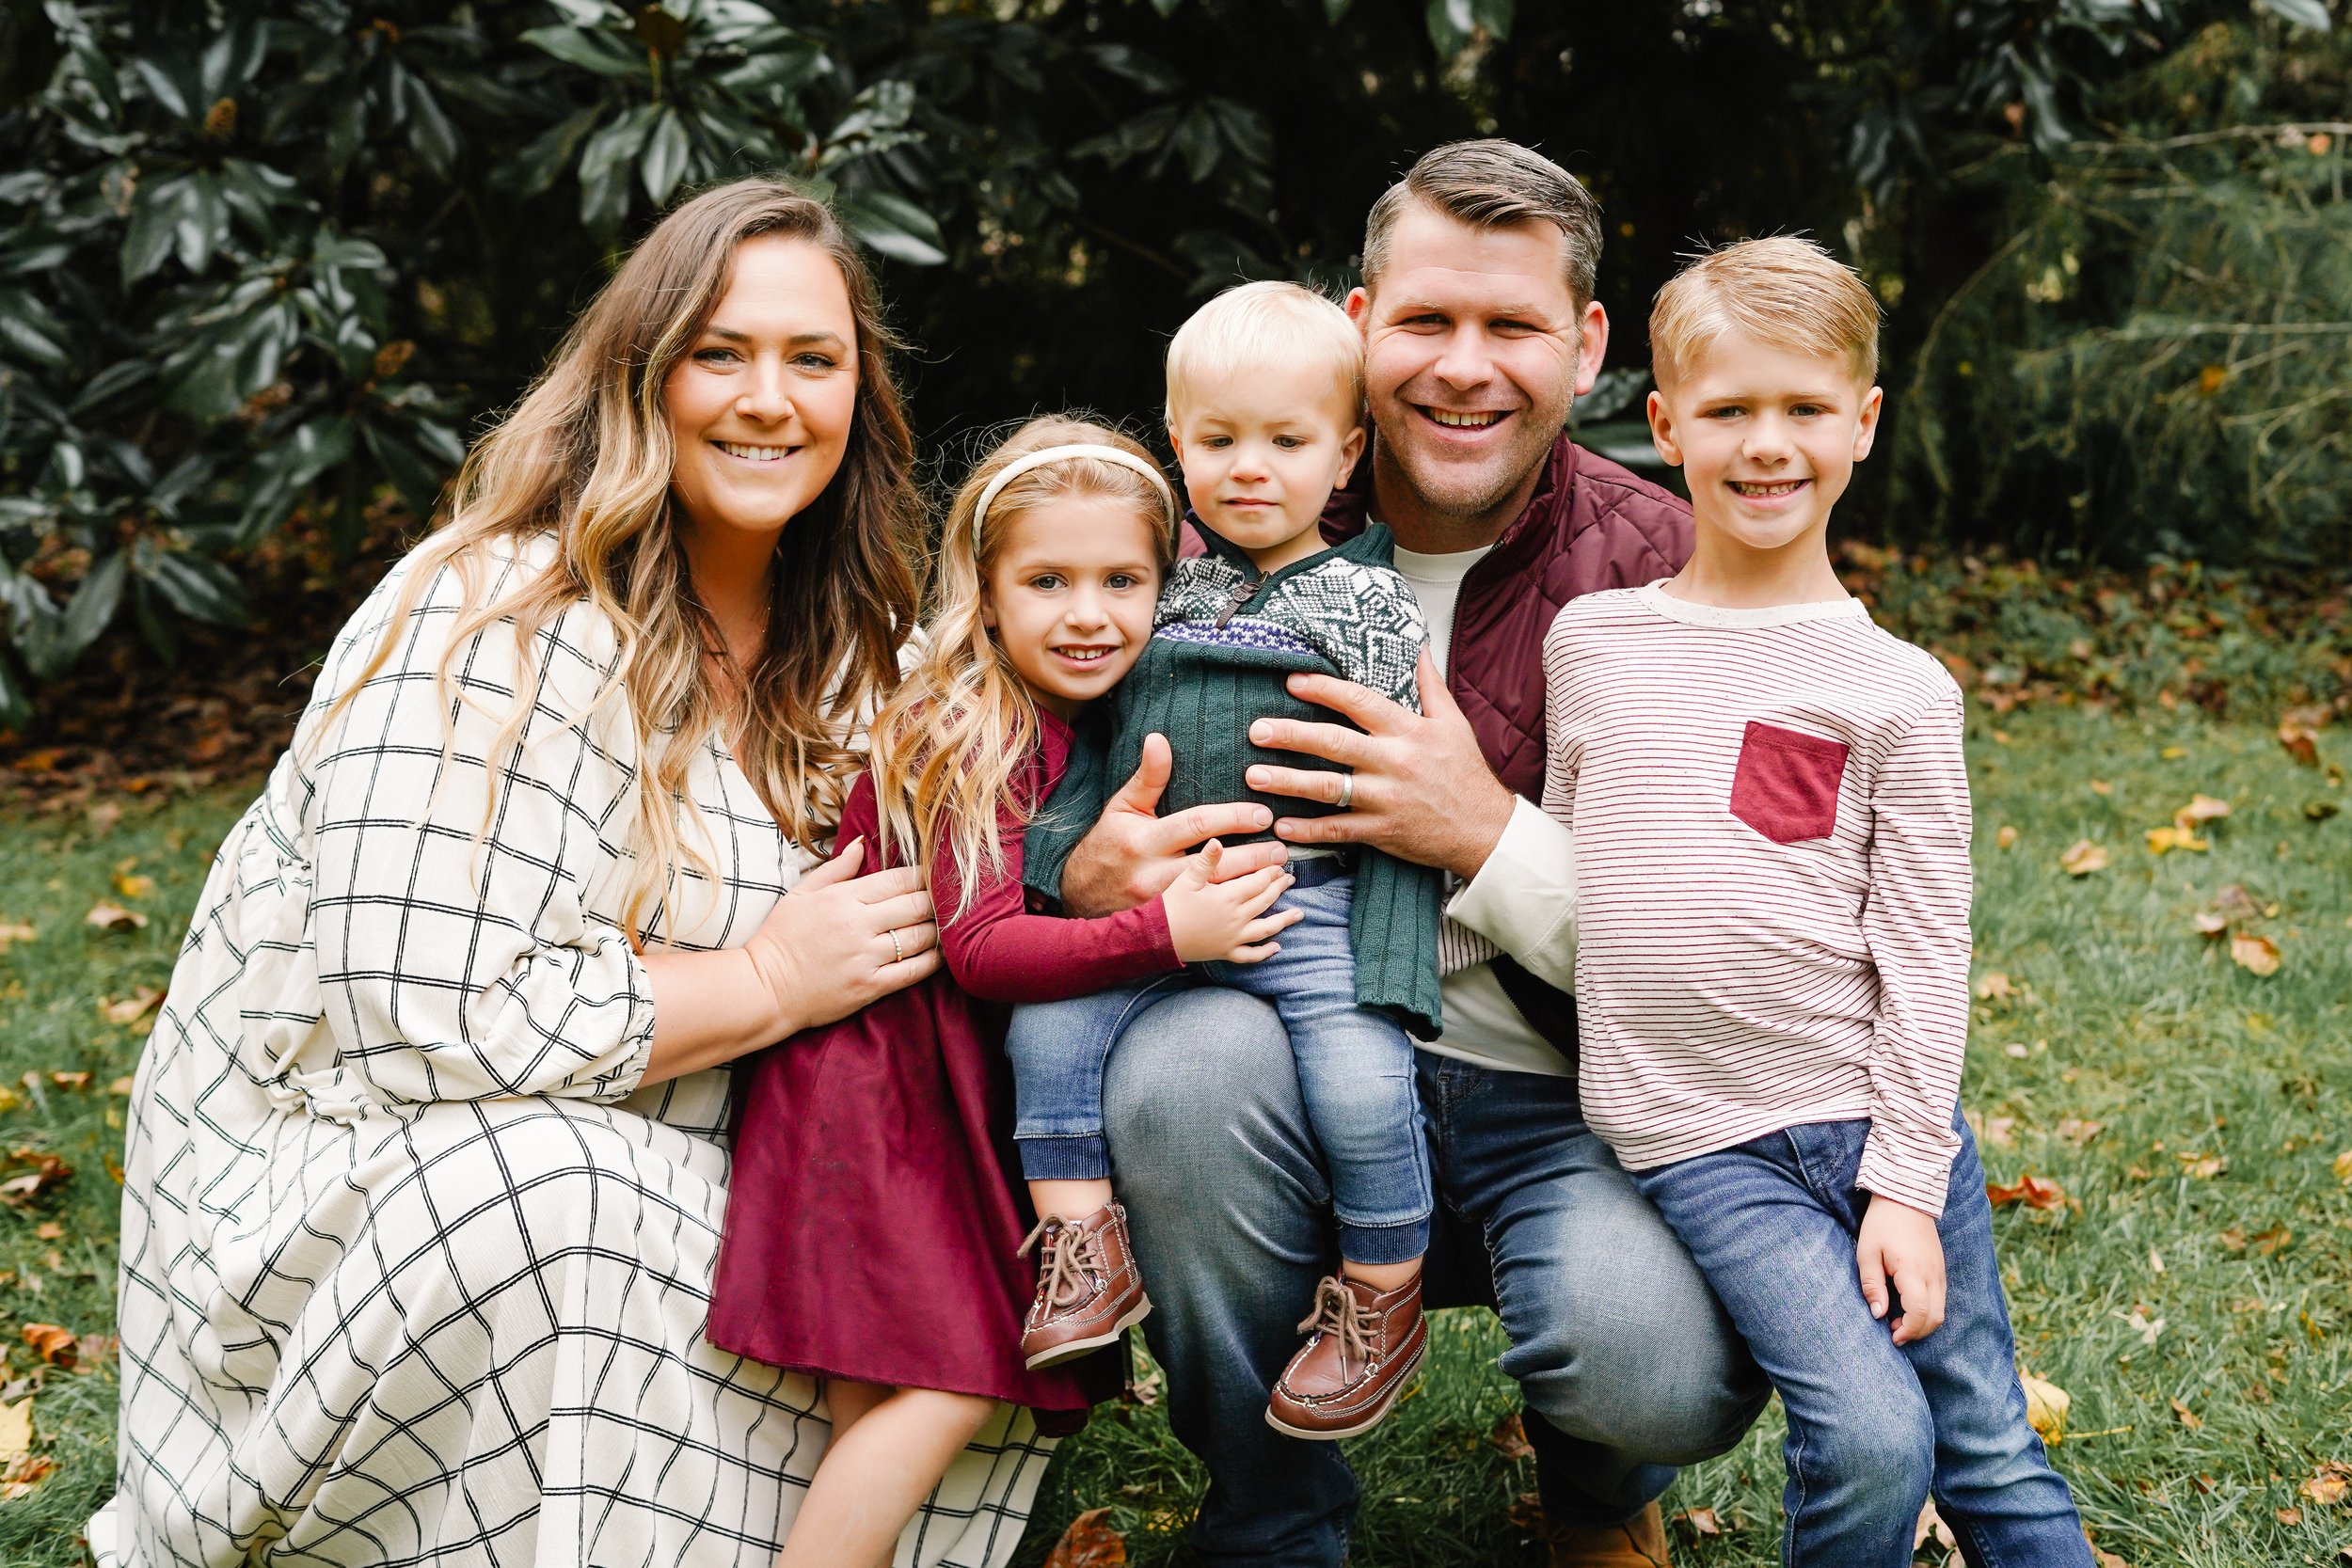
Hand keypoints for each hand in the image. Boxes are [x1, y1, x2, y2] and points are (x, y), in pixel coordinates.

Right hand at [742, 837, 940, 1035]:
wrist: (764, 988)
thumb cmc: (780, 938)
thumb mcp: (801, 894)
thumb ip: (836, 868)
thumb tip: (861, 842)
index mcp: (843, 898)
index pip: (898, 879)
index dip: (923, 876)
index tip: (935, 875)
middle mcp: (858, 925)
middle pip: (916, 906)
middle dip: (937, 901)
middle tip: (948, 899)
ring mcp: (866, 957)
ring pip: (920, 937)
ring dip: (938, 929)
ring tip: (947, 924)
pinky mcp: (870, 986)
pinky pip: (914, 971)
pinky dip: (933, 960)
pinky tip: (940, 954)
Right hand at [1061, 732, 1290, 917]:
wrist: (1080, 895)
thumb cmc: (1108, 844)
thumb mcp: (1122, 807)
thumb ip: (1147, 776)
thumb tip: (1158, 737)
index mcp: (1143, 841)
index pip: (1195, 825)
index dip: (1232, 818)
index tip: (1262, 814)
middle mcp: (1152, 875)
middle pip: (1212, 867)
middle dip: (1251, 858)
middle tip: (1281, 849)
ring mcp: (1161, 904)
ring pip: (1214, 897)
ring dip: (1250, 886)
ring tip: (1278, 874)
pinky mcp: (1167, 923)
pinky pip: (1208, 918)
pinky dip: (1236, 911)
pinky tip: (1260, 903)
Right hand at [1161, 839, 1302, 963]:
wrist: (1158, 937)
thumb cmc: (1171, 905)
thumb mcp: (1187, 878)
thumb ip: (1206, 860)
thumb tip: (1217, 840)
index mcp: (1228, 897)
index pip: (1258, 881)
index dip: (1271, 872)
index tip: (1280, 865)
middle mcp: (1236, 918)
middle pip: (1265, 901)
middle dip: (1279, 888)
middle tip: (1290, 879)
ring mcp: (1233, 937)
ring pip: (1265, 928)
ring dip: (1284, 920)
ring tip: (1299, 913)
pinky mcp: (1226, 952)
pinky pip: (1250, 954)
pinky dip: (1265, 952)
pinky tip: (1277, 947)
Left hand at [1243, 650, 1513, 881]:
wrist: (1486, 829)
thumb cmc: (1466, 773)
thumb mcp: (1453, 723)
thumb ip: (1429, 685)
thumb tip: (1418, 647)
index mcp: (1408, 731)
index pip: (1360, 702)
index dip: (1324, 689)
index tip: (1293, 680)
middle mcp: (1393, 762)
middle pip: (1334, 743)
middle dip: (1292, 734)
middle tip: (1258, 729)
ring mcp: (1385, 799)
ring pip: (1328, 788)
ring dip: (1288, 781)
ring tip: (1255, 775)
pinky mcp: (1382, 831)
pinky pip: (1338, 830)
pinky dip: (1308, 830)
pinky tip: (1281, 824)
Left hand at [1857, 1195, 1946, 1344]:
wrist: (1906, 1197)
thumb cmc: (1882, 1224)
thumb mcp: (1866, 1252)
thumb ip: (1872, 1285)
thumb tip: (1878, 1315)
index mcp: (1913, 1270)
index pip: (1920, 1312)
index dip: (1908, 1330)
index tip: (1892, 1336)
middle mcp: (1933, 1274)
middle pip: (1936, 1317)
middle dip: (1917, 1332)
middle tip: (1894, 1333)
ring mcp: (1940, 1271)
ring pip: (1941, 1310)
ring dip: (1923, 1322)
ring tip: (1897, 1321)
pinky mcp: (1941, 1268)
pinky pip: (1941, 1298)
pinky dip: (1928, 1310)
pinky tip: (1908, 1306)